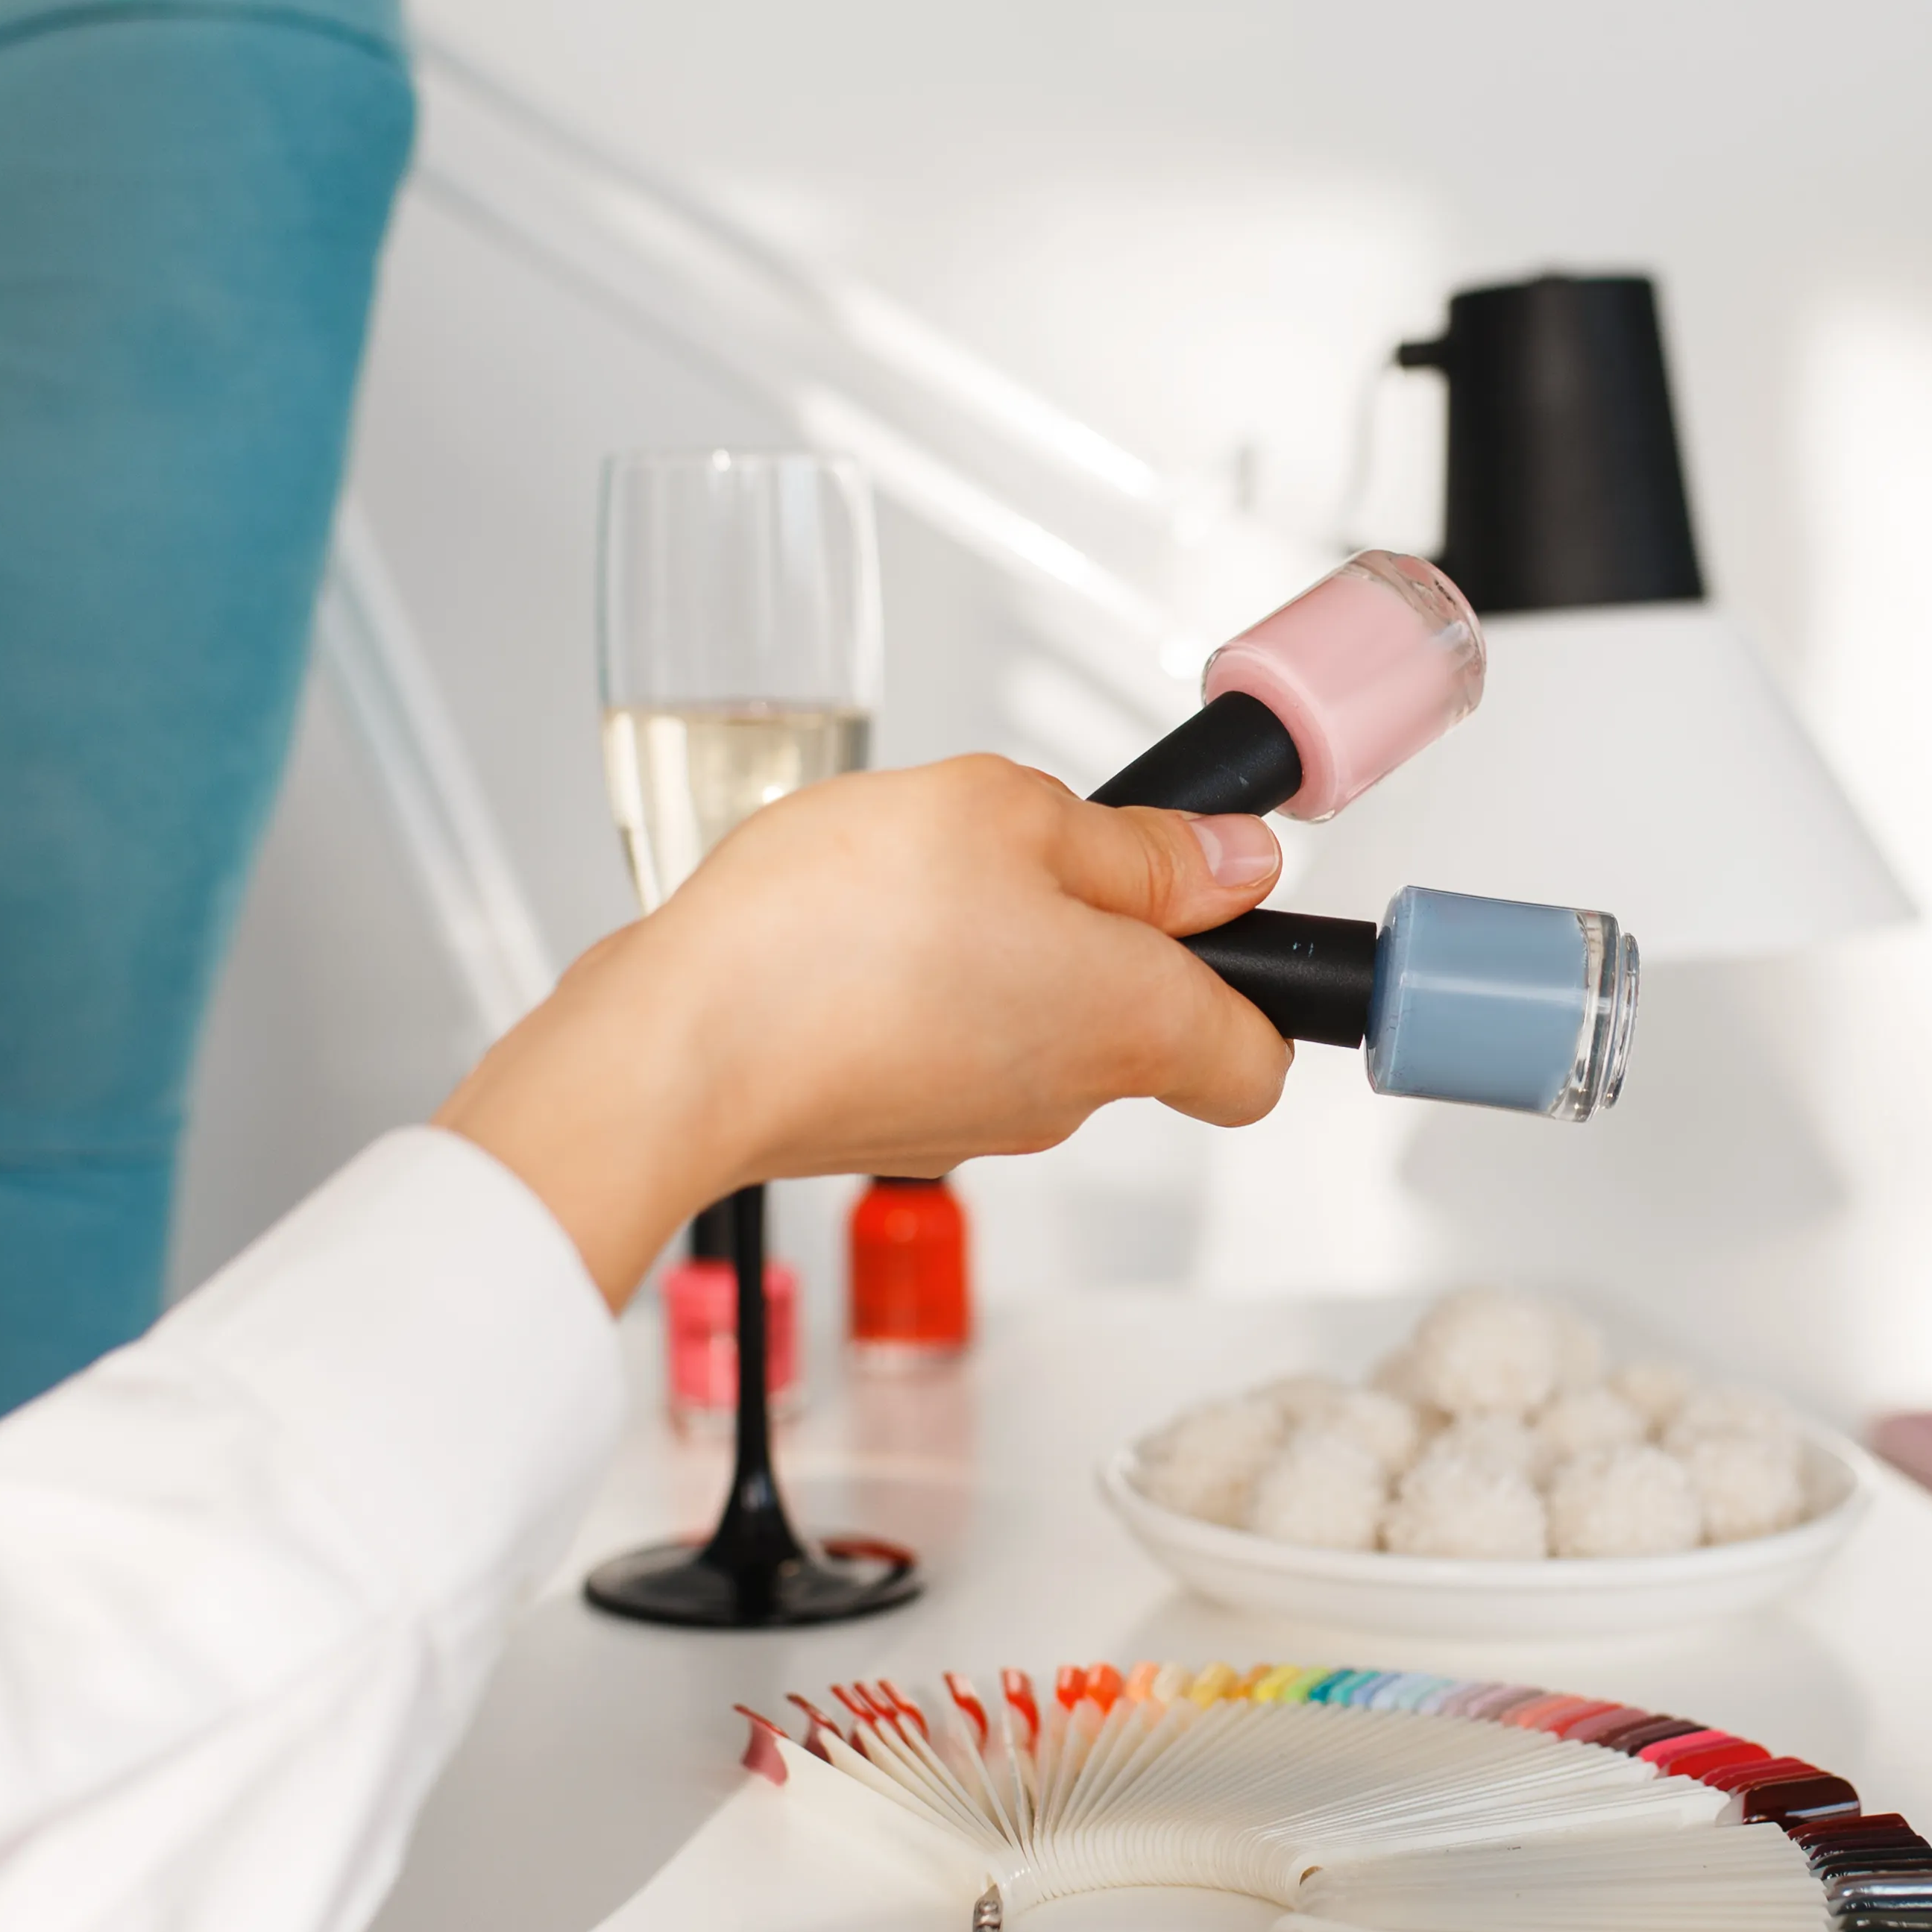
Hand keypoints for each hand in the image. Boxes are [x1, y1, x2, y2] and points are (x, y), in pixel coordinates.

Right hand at [436, 756, 1291, 1300]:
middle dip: (1102, 927)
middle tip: (1027, 848)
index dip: (1261, 988)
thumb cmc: (830, 940)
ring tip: (916, 877)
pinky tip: (850, 926)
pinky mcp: (883, 1118)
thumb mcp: (1007, 813)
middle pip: (1137, 1023)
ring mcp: (969, 1118)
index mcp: (1132, 1026)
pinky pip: (937, 1036)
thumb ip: (1137, 845)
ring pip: (1030, 1021)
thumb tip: (1232, 865)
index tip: (1222, 908)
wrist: (670, 1054)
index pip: (1259, 1062)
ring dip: (997, 943)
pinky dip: (912, 980)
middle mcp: (1065, 1096)